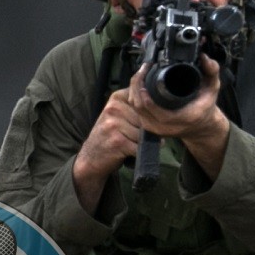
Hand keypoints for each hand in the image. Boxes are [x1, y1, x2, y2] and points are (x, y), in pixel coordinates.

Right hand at [71, 88, 143, 213]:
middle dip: (149, 129)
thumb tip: (164, 102)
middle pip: (147, 118)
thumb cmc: (111, 134)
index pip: (146, 100)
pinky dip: (140, 151)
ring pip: (145, 133)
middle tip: (141, 135)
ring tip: (134, 142)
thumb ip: (136, 104)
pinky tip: (133, 151)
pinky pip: (140, 146)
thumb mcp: (118, 112)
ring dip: (145, 141)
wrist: (91, 156)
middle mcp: (114, 109)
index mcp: (117, 98)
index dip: (151, 112)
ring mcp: (114, 125)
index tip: (146, 120)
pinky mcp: (117, 142)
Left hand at [127, 55, 231, 179]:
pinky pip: (136, 111)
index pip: (158, 111)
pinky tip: (139, 85)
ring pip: (136, 108)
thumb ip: (212, 71)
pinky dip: (135, 97)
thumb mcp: (213, 88)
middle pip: (141, 107)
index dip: (147, 96)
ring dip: (134, 90)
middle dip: (137, 85)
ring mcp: (156, 129)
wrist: (201, 126)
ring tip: (140, 74)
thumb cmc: (205, 106)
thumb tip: (204, 57)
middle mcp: (168, 127)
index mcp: (185, 118)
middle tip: (143, 69)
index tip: (146, 77)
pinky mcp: (149, 128)